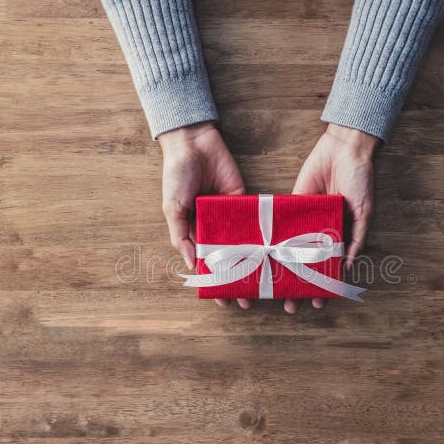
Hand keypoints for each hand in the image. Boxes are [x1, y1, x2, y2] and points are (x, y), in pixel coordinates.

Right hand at [159, 122, 250, 308]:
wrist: (193, 143)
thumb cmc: (176, 176)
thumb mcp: (172, 208)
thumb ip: (181, 235)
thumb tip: (190, 264)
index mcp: (194, 230)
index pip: (205, 263)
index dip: (213, 281)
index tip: (221, 299)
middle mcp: (214, 227)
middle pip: (228, 258)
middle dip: (237, 278)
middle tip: (246, 299)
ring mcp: (230, 215)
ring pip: (244, 244)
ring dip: (253, 263)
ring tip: (261, 284)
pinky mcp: (244, 200)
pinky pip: (253, 220)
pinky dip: (262, 236)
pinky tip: (270, 253)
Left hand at [286, 123, 377, 312]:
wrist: (345, 148)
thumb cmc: (361, 179)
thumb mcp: (364, 212)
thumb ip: (356, 239)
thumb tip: (347, 266)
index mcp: (342, 236)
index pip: (330, 268)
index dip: (324, 286)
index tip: (319, 303)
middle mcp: (322, 231)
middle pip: (307, 264)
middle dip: (299, 285)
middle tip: (290, 304)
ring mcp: (306, 219)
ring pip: (290, 250)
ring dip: (282, 270)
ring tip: (274, 289)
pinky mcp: (292, 204)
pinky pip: (281, 224)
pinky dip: (272, 240)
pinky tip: (264, 256)